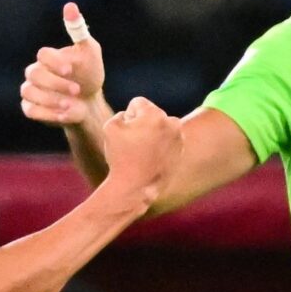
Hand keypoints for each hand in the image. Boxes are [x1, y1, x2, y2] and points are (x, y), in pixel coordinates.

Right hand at [19, 2, 105, 128]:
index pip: (43, 55)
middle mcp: (35, 73)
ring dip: (51, 100)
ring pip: (30, 93)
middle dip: (56, 84)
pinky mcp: (31, 109)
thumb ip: (79, 30)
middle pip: (34, 75)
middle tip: (77, 90)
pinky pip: (32, 110)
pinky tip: (65, 114)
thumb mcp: (89, 51)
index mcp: (47, 58)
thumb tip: (70, 6)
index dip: (55, 62)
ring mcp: (30, 91)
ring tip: (71, 105)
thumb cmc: (88, 74)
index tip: (70, 70)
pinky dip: (48, 114)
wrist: (89, 102)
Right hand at [94, 97, 177, 214]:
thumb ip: (121, 114)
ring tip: (142, 153)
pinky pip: (167, 140)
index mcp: (154, 114)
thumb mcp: (110, 127)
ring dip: (152, 134)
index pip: (137, 103)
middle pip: (151, 114)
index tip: (125, 134)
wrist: (135, 188)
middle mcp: (171, 122)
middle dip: (142, 124)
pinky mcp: (181, 150)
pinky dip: (159, 145)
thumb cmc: (121, 157)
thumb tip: (132, 116)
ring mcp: (179, 137)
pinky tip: (150, 159)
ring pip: (160, 127)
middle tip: (133, 145)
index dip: (127, 117)